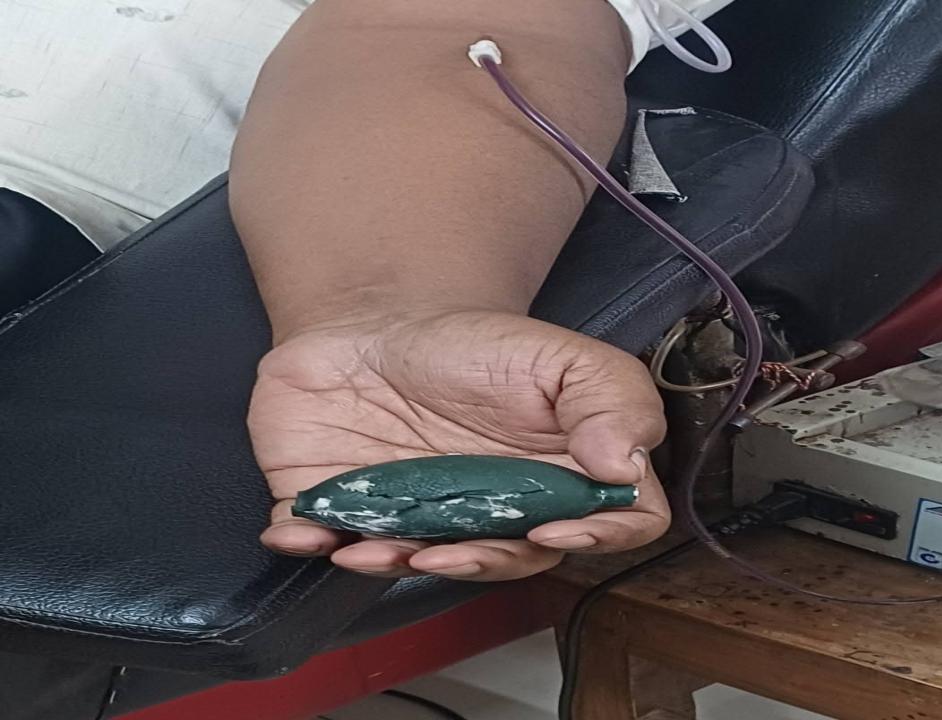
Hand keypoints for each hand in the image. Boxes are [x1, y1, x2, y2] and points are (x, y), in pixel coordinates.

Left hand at [248, 308, 669, 579]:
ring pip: (420, 564)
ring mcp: (427, 521)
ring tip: (372, 544)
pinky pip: (330, 542)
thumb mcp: (560, 353)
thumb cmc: (476, 346)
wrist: (375, 325)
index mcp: (563, 477)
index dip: (594, 537)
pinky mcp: (351, 513)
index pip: (610, 524)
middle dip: (479, 563)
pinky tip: (305, 529)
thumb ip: (610, 399)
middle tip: (450, 547)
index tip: (556, 525)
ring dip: (394, 564)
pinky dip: (311, 541)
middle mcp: (501, 512)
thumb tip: (625, 469)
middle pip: (513, 560)